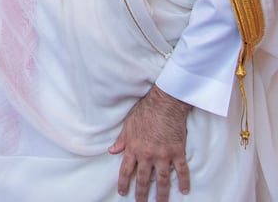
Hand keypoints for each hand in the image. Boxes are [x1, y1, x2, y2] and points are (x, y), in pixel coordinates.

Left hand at [109, 84, 191, 201]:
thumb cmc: (144, 112)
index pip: (126, 170)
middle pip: (144, 179)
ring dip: (161, 194)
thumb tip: (112, 151)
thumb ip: (121, 140)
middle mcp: (147, 155)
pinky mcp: (178, 152)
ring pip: (162, 180)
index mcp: (133, 148)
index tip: (123, 192)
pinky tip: (184, 190)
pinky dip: (183, 181)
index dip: (123, 183)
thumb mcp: (128, 125)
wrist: (165, 104)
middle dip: (141, 194)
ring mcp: (163, 155)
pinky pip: (181, 171)